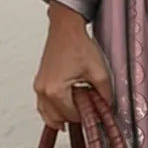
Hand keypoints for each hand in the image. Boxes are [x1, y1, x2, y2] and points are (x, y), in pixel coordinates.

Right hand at [33, 2, 113, 129]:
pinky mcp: (40, 82)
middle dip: (74, 117)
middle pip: (57, 119)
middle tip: (88, 110)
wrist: (66, 28)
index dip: (87, 116)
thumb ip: (105, 93)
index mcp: (55, 91)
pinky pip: (42, 105)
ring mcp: (39, 86)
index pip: (72, 116)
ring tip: (78, 112)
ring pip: (47, 115)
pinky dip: (52, 111)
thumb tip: (108, 105)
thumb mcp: (98, 71)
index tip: (96, 111)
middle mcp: (43, 90)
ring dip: (61, 117)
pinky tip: (63, 110)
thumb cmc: (77, 44)